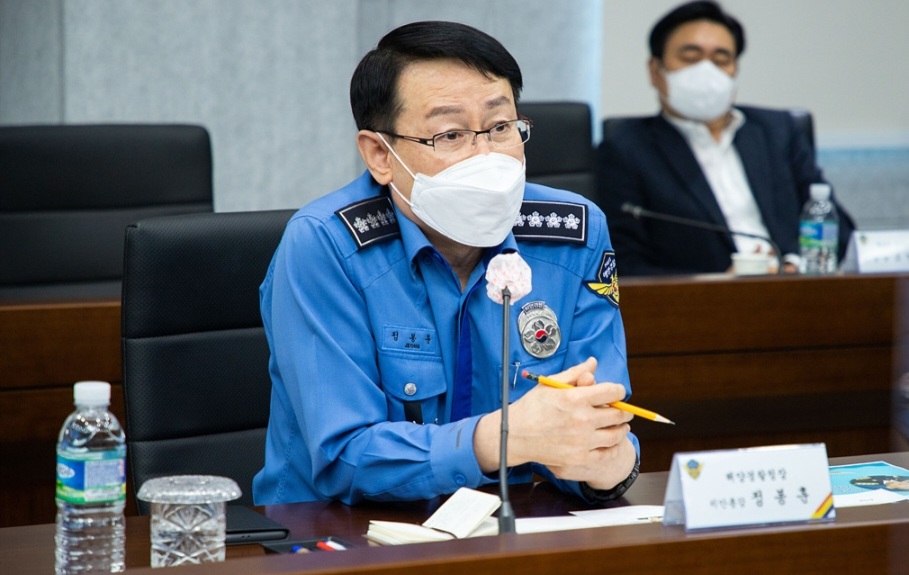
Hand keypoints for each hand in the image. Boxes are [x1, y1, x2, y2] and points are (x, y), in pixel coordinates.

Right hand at [474, 357, 635, 487]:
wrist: (515, 435)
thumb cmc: (531, 408)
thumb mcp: (551, 384)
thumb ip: (575, 373)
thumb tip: (593, 363)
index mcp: (576, 398)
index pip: (613, 392)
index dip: (619, 391)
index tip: (618, 393)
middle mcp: (582, 420)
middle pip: (618, 414)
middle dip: (625, 410)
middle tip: (624, 411)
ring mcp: (582, 441)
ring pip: (616, 434)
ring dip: (622, 428)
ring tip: (621, 426)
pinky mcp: (579, 457)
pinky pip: (606, 453)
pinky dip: (612, 446)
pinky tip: (610, 441)